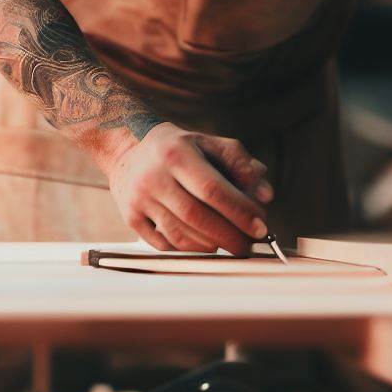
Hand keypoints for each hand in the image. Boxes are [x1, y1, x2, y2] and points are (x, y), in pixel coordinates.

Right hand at [108, 122, 273, 254]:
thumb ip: (239, 162)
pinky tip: (205, 243)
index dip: (239, 211)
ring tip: (230, 243)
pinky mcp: (131, 218)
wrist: (126, 150)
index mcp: (176, 153)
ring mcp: (139, 200)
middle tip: (249, 245)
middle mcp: (154, 177)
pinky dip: (189, 249)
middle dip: (230, 235)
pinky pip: (164, 244)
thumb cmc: (176, 147)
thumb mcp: (206, 142)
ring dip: (212, 245)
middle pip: (197, 216)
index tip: (260, 226)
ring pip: (180, 235)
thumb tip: (265, 195)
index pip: (212, 189)